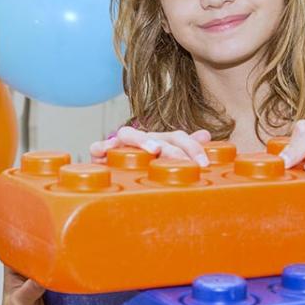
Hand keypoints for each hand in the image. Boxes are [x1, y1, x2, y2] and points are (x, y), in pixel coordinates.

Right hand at [89, 127, 211, 165]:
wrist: (114, 170)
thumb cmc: (144, 165)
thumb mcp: (167, 156)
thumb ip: (185, 147)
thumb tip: (206, 135)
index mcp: (160, 141)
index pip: (179, 138)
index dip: (193, 147)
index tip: (204, 164)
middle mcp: (142, 140)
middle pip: (158, 136)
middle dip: (172, 150)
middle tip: (184, 162)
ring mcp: (121, 145)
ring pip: (129, 135)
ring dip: (142, 141)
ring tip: (154, 150)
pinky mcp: (101, 153)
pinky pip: (98, 147)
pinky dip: (101, 148)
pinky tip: (105, 152)